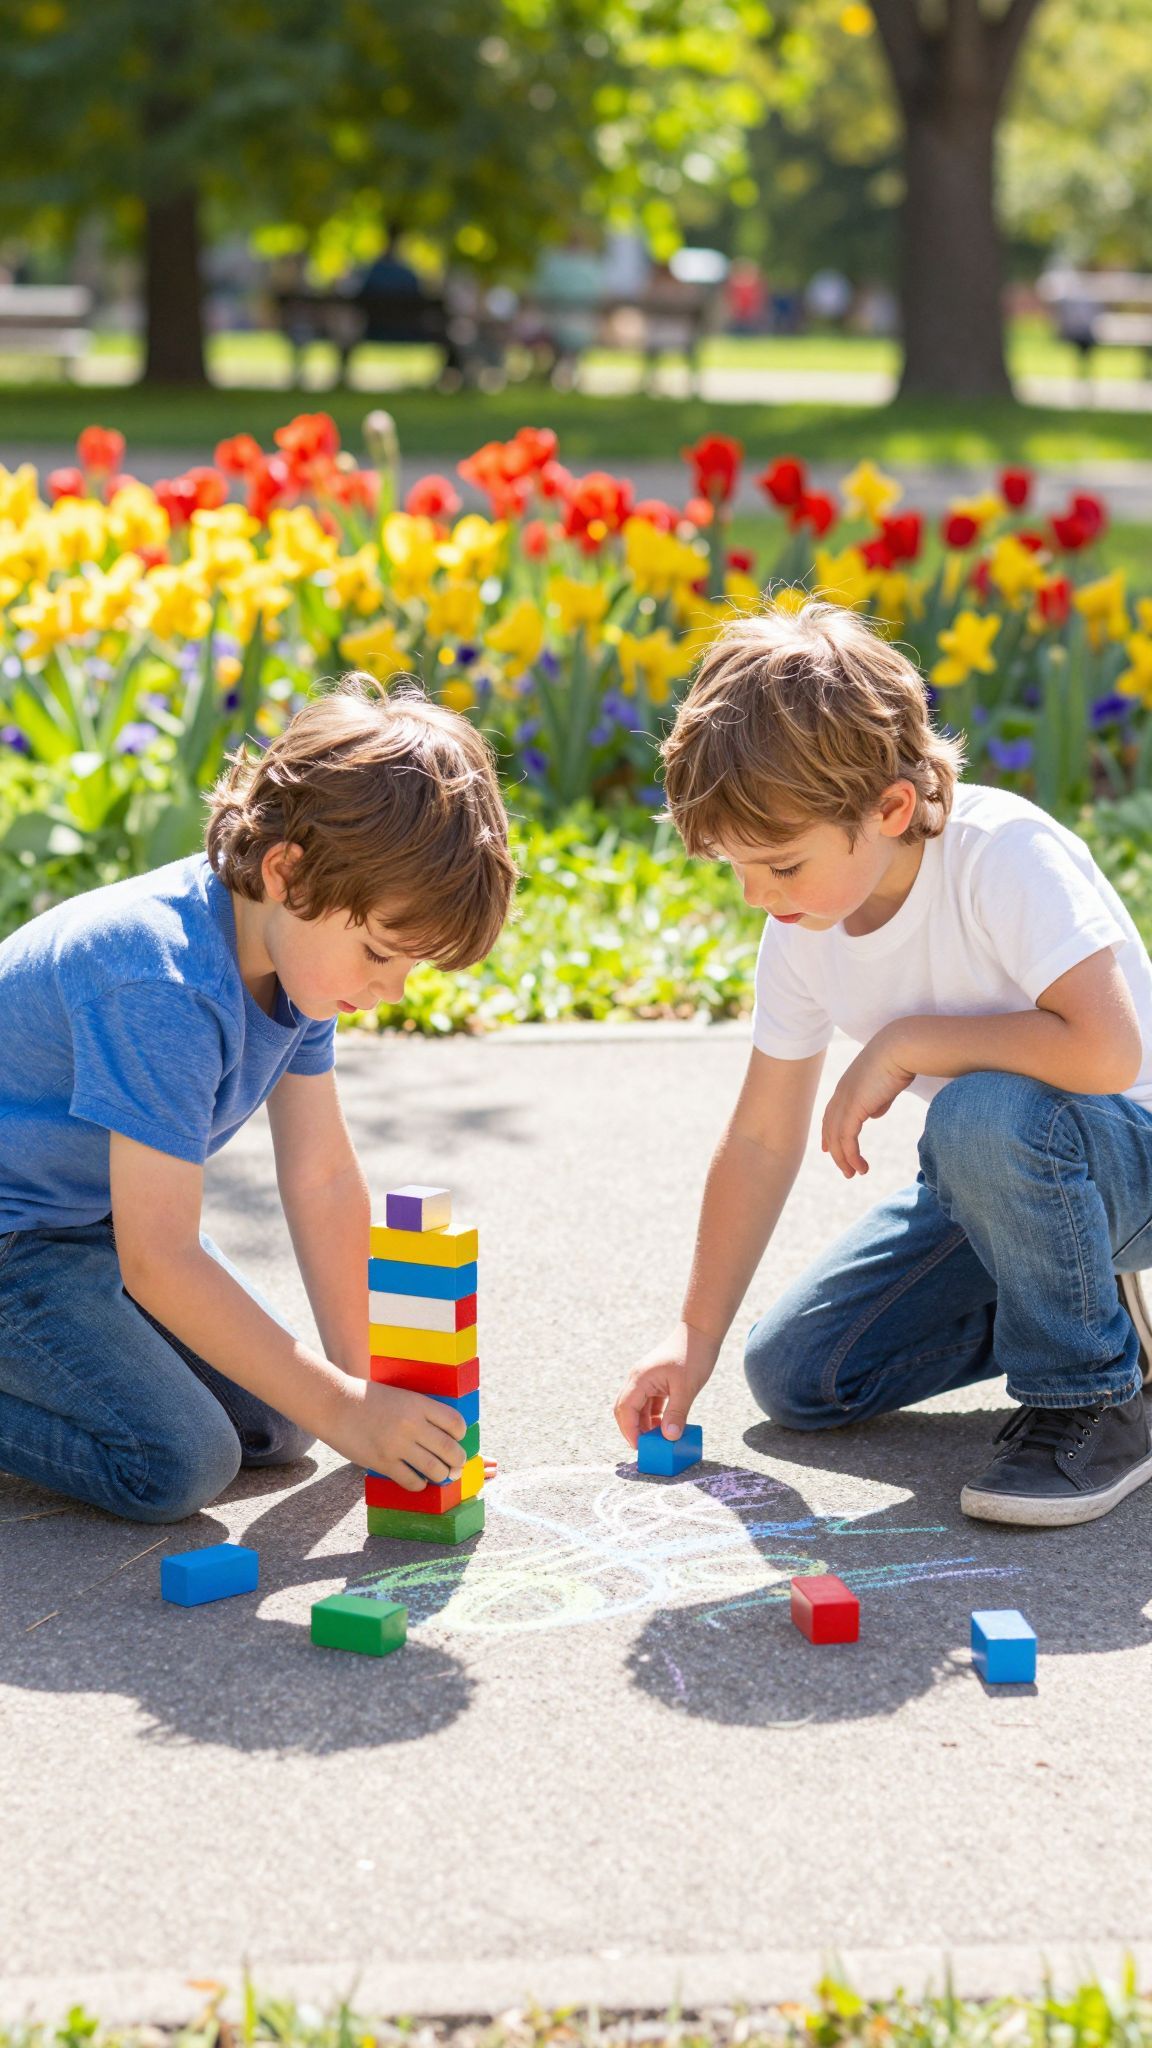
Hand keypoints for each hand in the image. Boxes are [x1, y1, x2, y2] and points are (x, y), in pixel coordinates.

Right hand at [330, 1378, 467, 1487]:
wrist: (334, 1404)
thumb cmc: (367, 1398)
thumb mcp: (401, 1395)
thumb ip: (421, 1411)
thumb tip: (442, 1433)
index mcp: (418, 1404)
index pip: (455, 1423)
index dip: (460, 1435)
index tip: (457, 1439)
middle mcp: (412, 1424)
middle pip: (450, 1450)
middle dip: (457, 1461)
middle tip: (456, 1465)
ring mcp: (397, 1445)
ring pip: (434, 1469)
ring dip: (441, 1475)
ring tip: (439, 1475)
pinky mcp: (383, 1462)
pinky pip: (411, 1481)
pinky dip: (419, 1484)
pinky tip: (417, 1480)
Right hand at [614, 1322, 717, 1449]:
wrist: (700, 1332)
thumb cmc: (693, 1355)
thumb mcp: (686, 1388)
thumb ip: (676, 1414)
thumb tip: (668, 1437)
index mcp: (640, 1379)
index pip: (625, 1409)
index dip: (629, 1430)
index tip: (640, 1447)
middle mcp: (638, 1379)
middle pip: (625, 1409)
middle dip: (632, 1429)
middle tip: (646, 1447)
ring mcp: (646, 1379)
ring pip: (636, 1407)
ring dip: (644, 1424)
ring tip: (658, 1440)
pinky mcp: (655, 1381)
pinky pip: (648, 1403)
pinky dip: (653, 1416)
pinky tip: (664, 1426)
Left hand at [821, 1026, 915, 1177]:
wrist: (902, 1048)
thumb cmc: (901, 1061)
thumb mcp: (886, 1085)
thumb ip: (878, 1100)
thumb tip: (873, 1115)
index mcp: (848, 1085)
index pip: (831, 1113)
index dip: (829, 1131)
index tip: (828, 1148)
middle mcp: (841, 1093)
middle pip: (830, 1127)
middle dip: (835, 1149)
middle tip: (843, 1168)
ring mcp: (844, 1100)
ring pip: (837, 1137)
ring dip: (844, 1159)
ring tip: (854, 1174)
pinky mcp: (853, 1108)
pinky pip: (847, 1139)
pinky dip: (851, 1156)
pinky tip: (860, 1167)